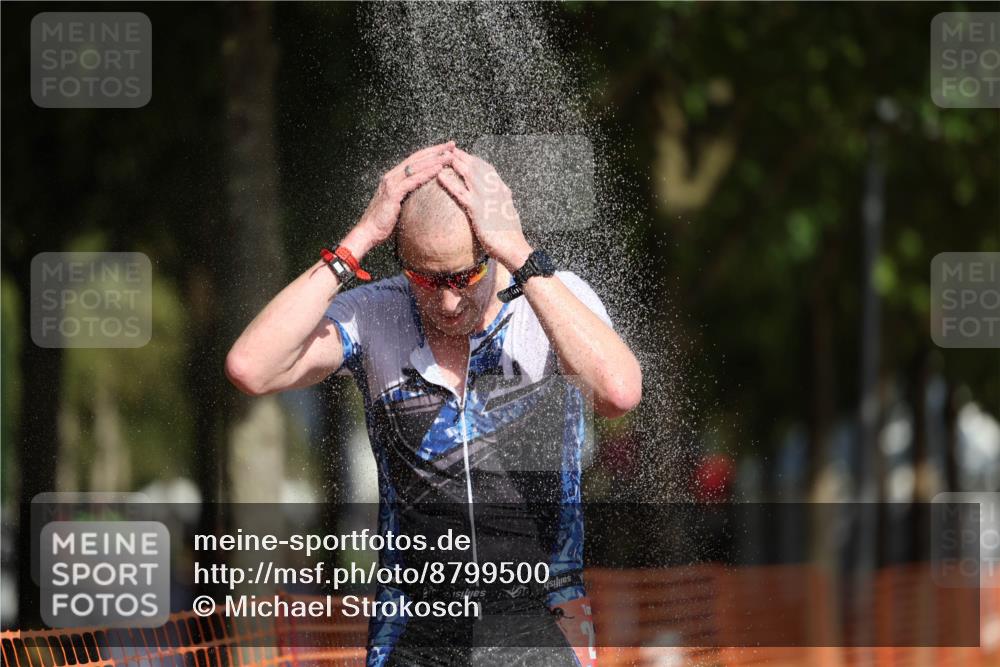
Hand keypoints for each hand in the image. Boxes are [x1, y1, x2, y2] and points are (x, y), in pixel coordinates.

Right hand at [342, 141, 455, 256]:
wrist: (368, 232)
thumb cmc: (384, 223)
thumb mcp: (399, 206)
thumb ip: (408, 197)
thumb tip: (423, 198)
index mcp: (393, 177)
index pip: (415, 160)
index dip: (431, 152)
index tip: (446, 148)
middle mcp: (391, 176)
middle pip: (417, 158)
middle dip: (436, 150)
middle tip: (452, 144)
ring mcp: (391, 183)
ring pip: (416, 166)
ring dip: (435, 159)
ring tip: (450, 155)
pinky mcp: (393, 193)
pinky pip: (413, 180)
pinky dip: (426, 173)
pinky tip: (438, 169)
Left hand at [436, 148, 532, 270]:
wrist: (514, 246)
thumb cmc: (511, 235)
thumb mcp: (509, 213)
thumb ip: (504, 202)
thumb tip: (504, 197)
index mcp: (502, 190)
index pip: (487, 169)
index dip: (475, 160)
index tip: (465, 155)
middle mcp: (495, 189)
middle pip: (476, 166)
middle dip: (462, 156)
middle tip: (450, 149)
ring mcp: (486, 197)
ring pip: (468, 174)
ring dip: (455, 163)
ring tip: (443, 156)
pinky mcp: (477, 208)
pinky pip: (460, 192)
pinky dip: (449, 182)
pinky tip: (440, 176)